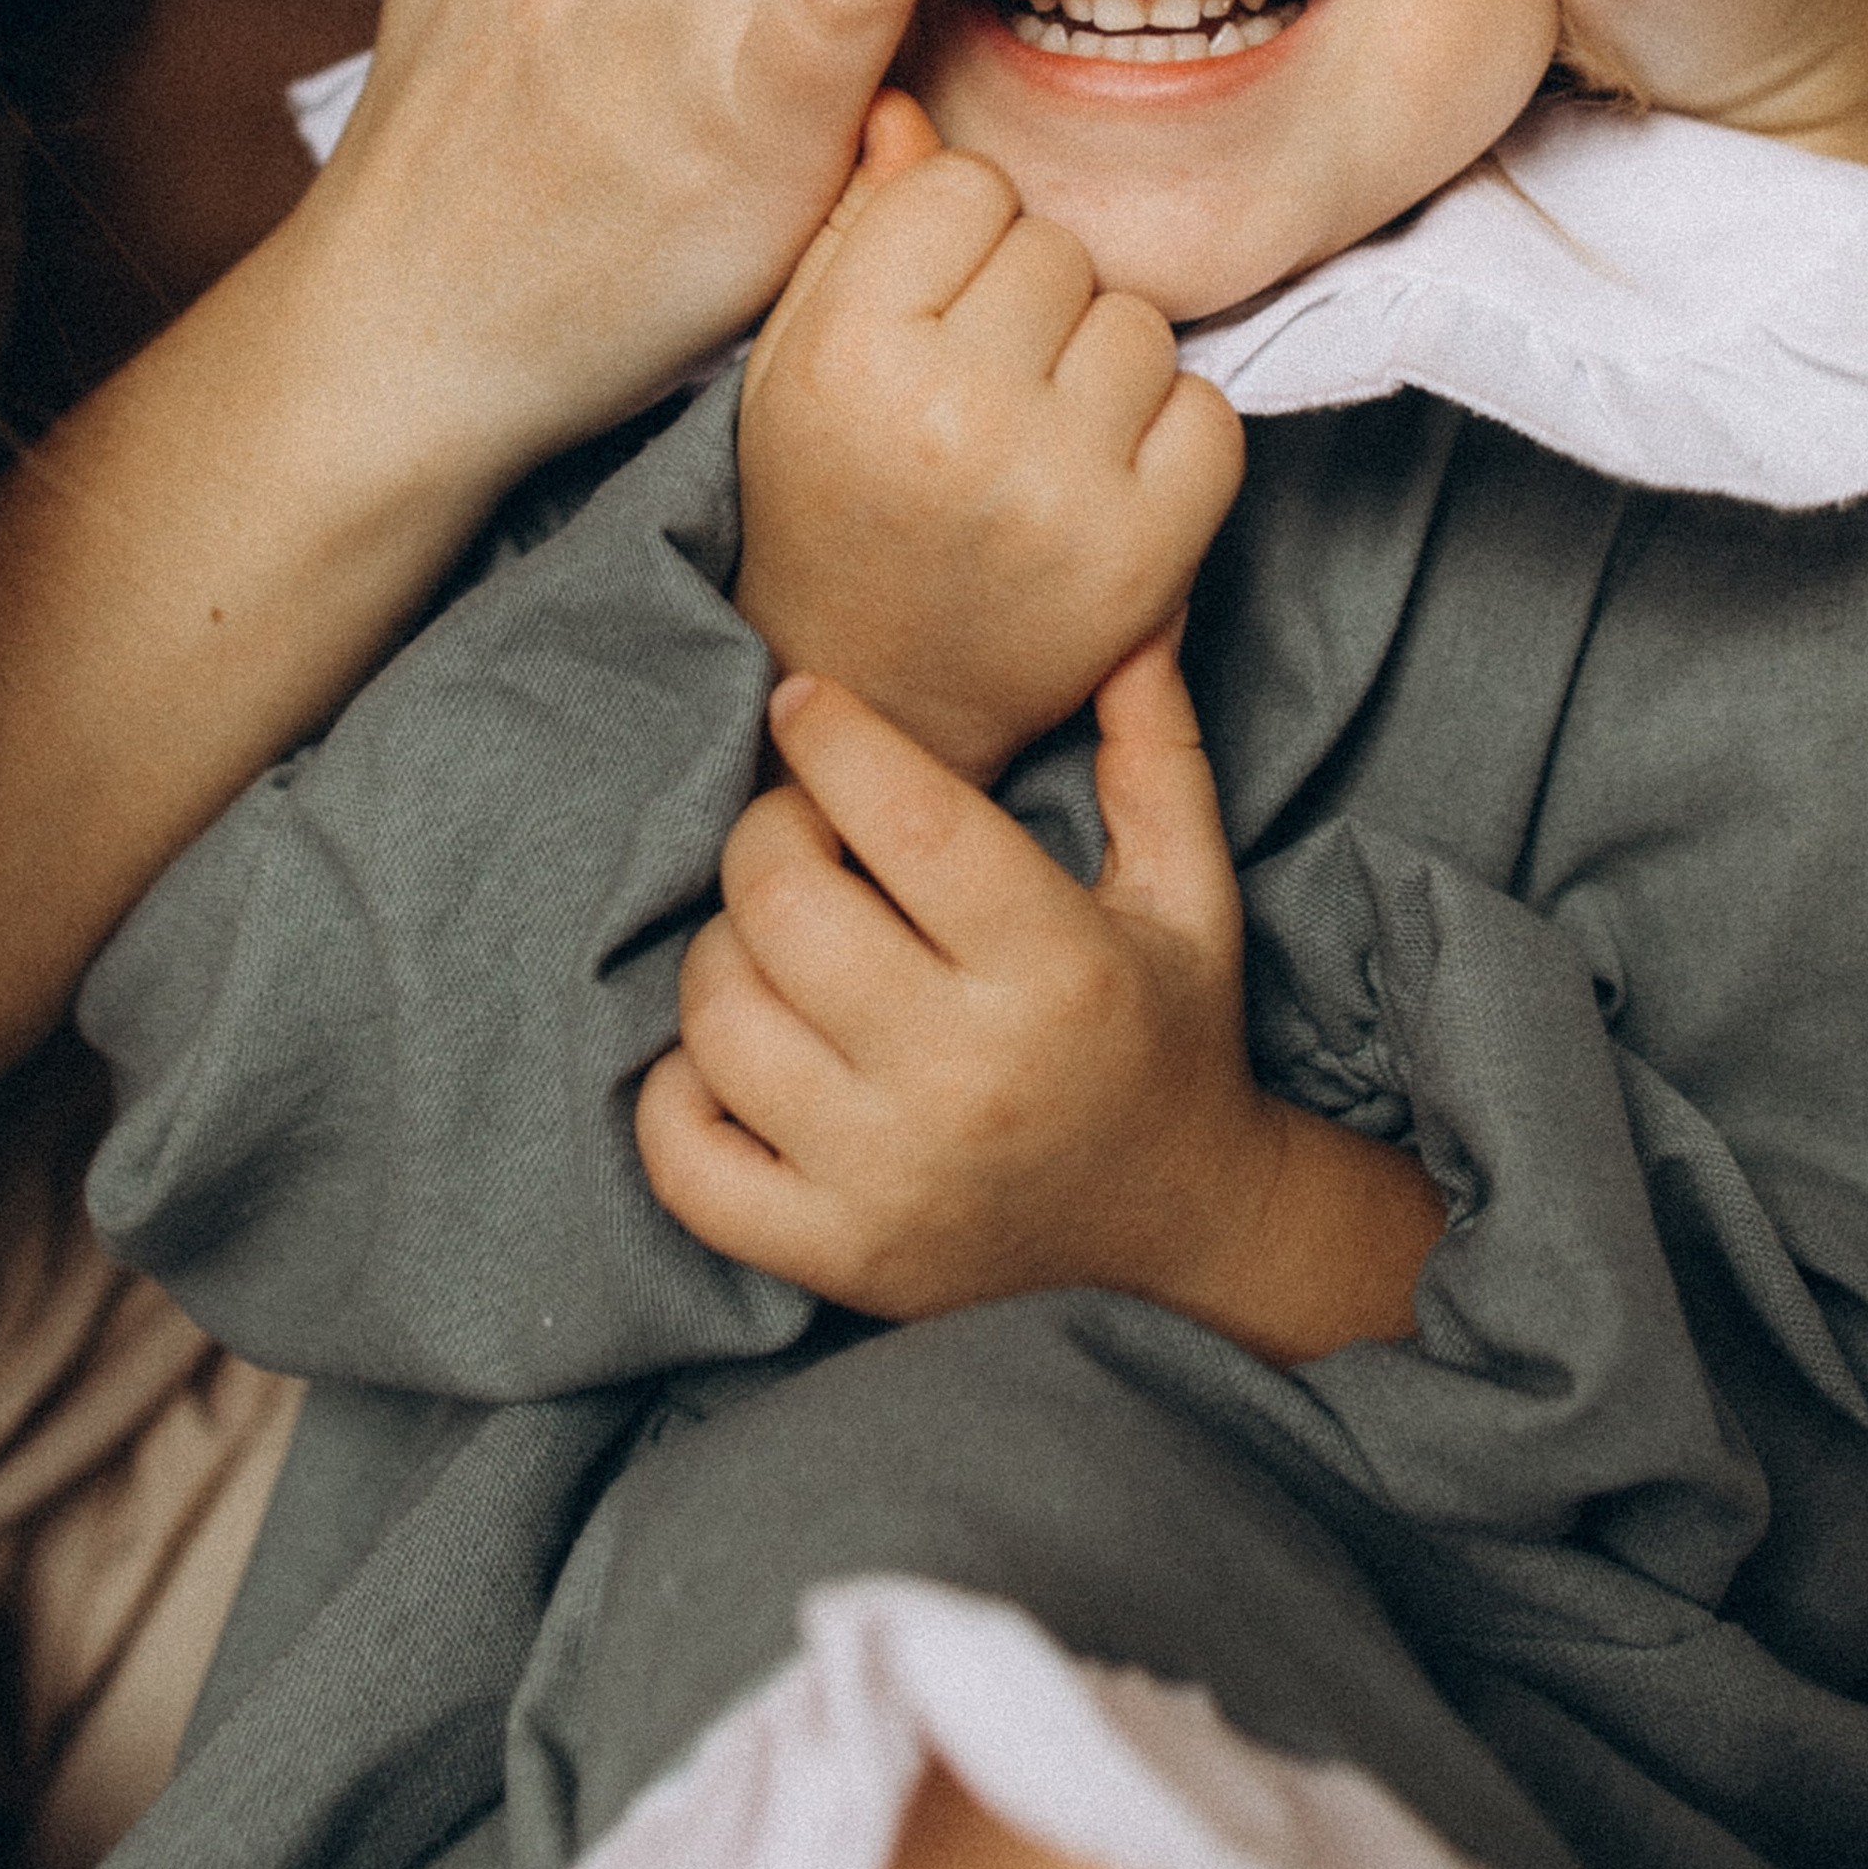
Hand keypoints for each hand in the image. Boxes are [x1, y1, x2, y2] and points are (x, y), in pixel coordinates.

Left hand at [637, 652, 1442, 1357]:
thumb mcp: (1189, 892)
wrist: (1183, 1237)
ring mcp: (886, 1176)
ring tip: (778, 938)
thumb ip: (1156, 750)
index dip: (829, 734)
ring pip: (717, 1015)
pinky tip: (739, 1049)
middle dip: (769, 832)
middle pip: (780, 902)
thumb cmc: (1171, 1039)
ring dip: (724, 949)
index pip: (902, 814)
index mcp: (1055, 968)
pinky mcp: (832, 1254)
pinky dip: (678, 1088)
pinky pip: (681, 1155)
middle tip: (800, 829)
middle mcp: (965, 1075)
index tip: (806, 705)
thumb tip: (1138, 614)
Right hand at [735, 122, 1243, 787]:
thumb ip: (853, 230)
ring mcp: (1062, 489)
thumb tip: (905, 107)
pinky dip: (1171, 434)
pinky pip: (1211, 410)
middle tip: (986, 381)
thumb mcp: (796, 362)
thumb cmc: (828, 505)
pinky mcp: (1148, 552)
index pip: (965, 185)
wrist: (876, 695)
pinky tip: (1103, 476)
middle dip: (1030, 298)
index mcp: (850, 357)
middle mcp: (955, 418)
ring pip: (1140, 323)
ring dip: (1103, 363)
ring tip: (1040, 432)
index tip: (934, 305)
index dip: (957, 235)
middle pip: (1058, 247)